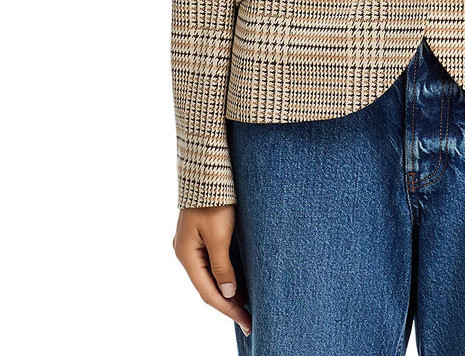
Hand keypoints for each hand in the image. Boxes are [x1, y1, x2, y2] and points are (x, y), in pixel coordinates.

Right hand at [172, 205, 251, 336]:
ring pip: (210, 275)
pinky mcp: (200, 235)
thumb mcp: (220, 235)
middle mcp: (186, 252)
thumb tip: (226, 293)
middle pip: (207, 286)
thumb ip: (222, 266)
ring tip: (246, 305)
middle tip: (249, 319)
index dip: (228, 309)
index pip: (208, 292)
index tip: (247, 321)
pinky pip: (212, 262)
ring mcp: (191, 244)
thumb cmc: (214, 201)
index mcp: (186, 255)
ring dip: (227, 290)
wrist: (207, 171)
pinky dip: (225, 275)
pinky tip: (237, 282)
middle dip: (228, 303)